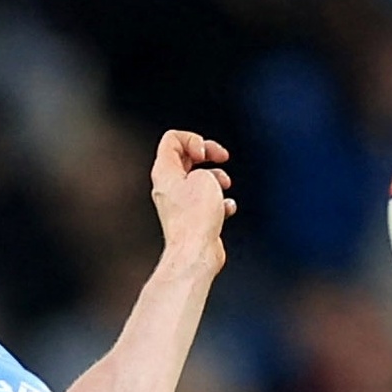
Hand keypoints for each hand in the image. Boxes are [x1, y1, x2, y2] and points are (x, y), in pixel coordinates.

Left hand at [151, 130, 235, 269]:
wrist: (196, 252)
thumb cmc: (196, 219)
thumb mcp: (204, 178)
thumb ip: (204, 168)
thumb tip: (208, 178)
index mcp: (164, 171)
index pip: (173, 139)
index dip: (194, 139)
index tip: (206, 151)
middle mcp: (168, 186)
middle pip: (186, 157)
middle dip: (208, 154)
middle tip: (221, 156)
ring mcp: (179, 203)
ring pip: (198, 179)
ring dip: (216, 177)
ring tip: (224, 185)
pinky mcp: (191, 218)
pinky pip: (206, 201)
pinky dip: (219, 201)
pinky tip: (226, 208)